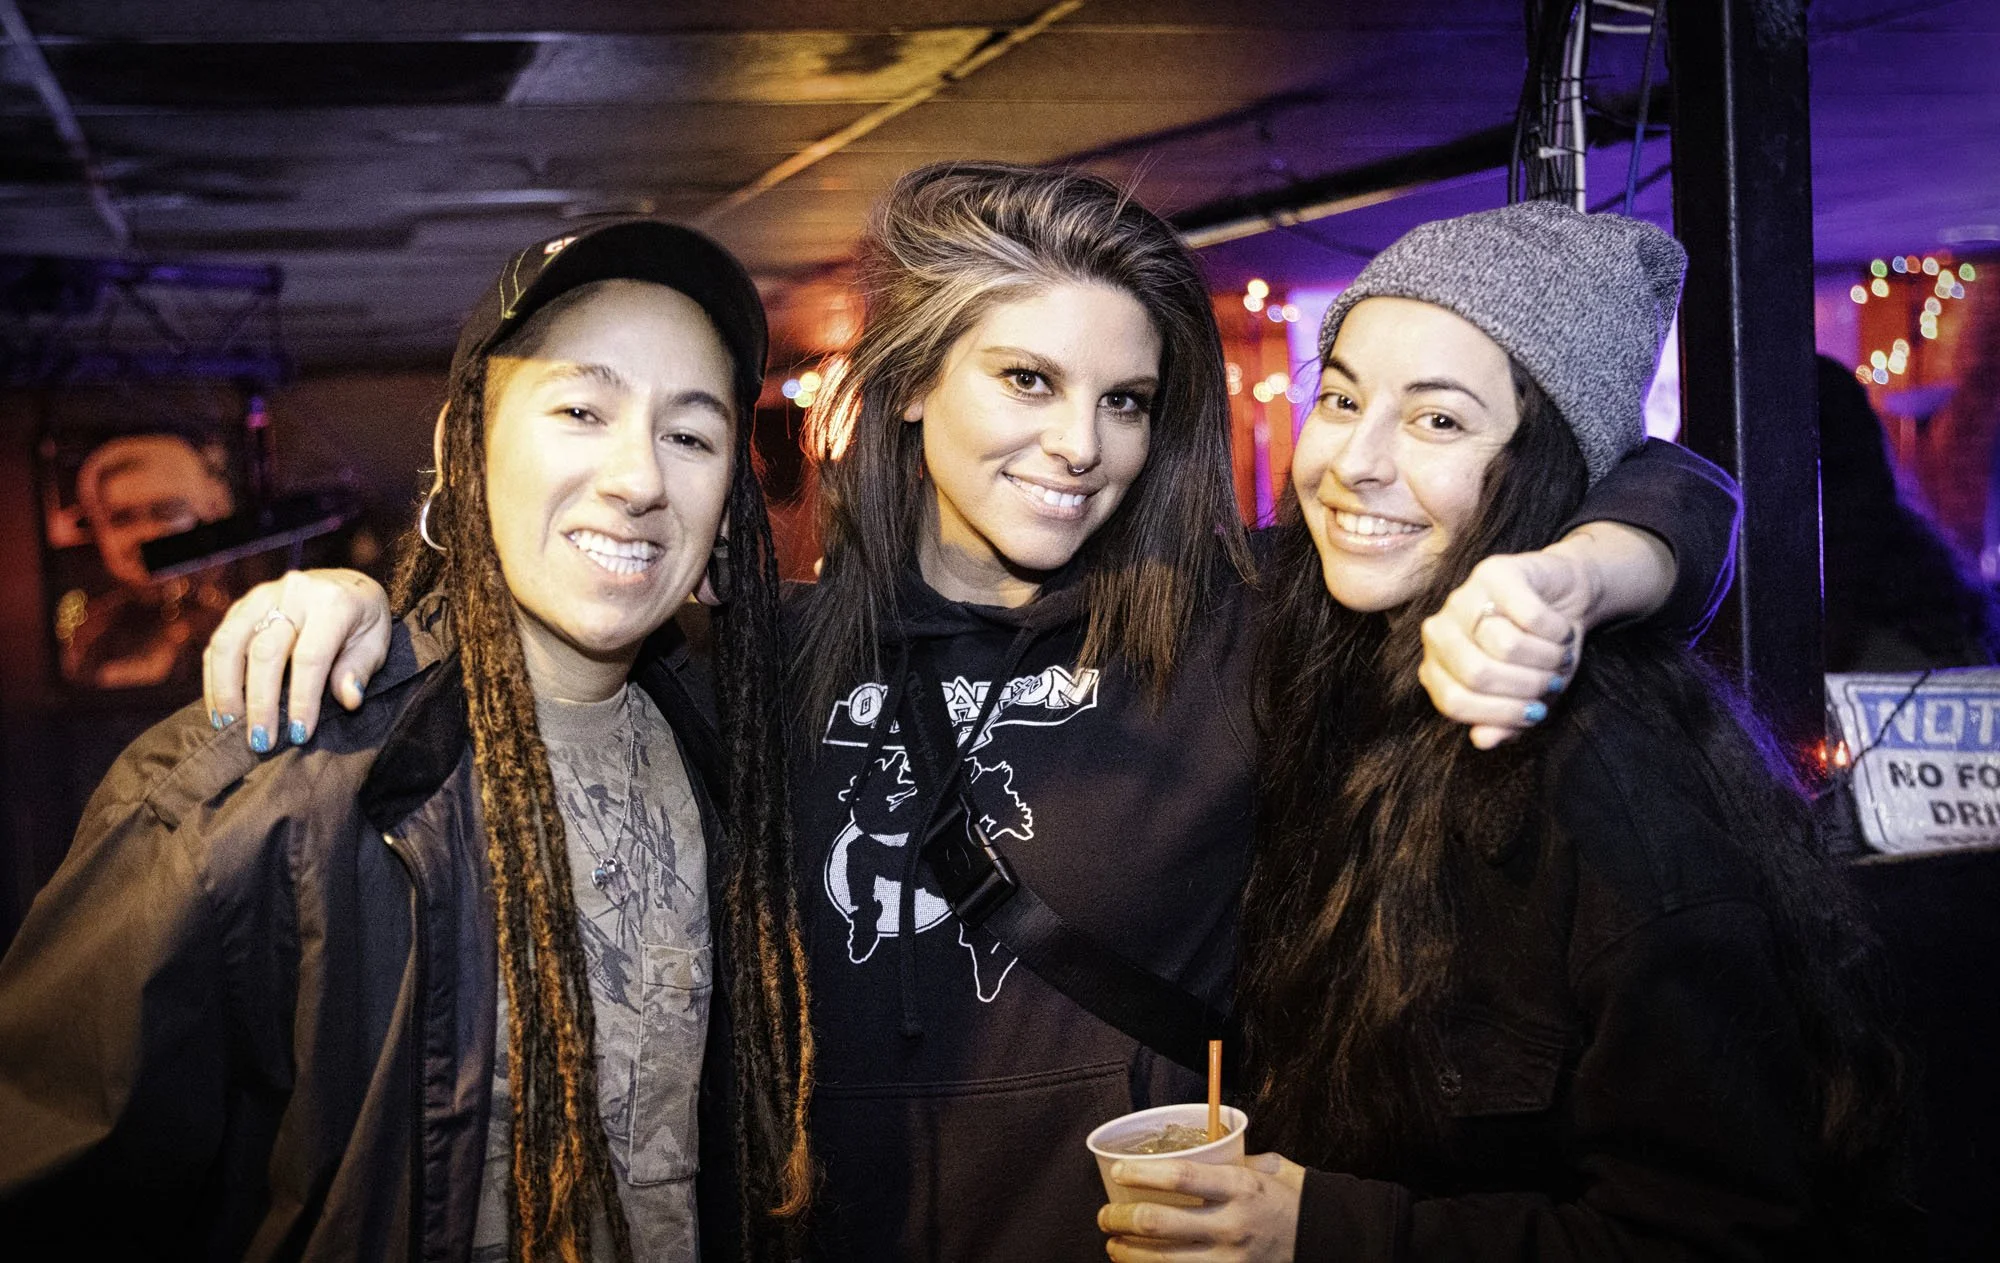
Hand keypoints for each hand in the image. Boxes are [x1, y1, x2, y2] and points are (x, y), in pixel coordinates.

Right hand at [203, 569, 391, 750]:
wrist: (346, 585)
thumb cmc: (363, 622)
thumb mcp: (375, 643)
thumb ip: (360, 669)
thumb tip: (349, 699)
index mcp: (332, 603)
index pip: (310, 657)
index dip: (302, 699)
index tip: (299, 734)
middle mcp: (293, 593)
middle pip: (265, 652)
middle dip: (260, 702)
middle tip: (260, 741)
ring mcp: (262, 596)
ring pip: (230, 644)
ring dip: (226, 691)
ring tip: (229, 727)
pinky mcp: (241, 605)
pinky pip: (219, 642)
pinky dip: (214, 678)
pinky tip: (219, 708)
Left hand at [1097, 1152, 1304, 1262]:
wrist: (1331, 1240)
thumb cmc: (1295, 1199)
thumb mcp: (1270, 1167)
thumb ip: (1232, 1160)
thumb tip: (1195, 1153)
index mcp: (1241, 1188)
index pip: (1180, 1178)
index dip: (1141, 1175)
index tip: (1118, 1172)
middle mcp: (1232, 1226)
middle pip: (1159, 1224)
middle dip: (1120, 1220)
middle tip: (1104, 1216)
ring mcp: (1231, 1261)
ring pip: (1163, 1262)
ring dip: (1128, 1254)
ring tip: (1113, 1245)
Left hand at [1420, 522, 1674, 747]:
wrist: (1565, 598)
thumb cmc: (1538, 654)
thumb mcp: (1524, 698)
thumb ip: (1502, 724)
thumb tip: (1483, 740)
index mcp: (1436, 665)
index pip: (1453, 703)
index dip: (1500, 715)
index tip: (1535, 713)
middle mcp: (1440, 629)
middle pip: (1476, 674)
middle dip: (1527, 686)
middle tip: (1551, 683)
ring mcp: (1463, 596)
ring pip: (1505, 645)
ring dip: (1547, 658)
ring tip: (1557, 655)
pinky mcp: (1493, 571)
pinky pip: (1530, 615)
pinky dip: (1557, 631)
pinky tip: (1560, 629)